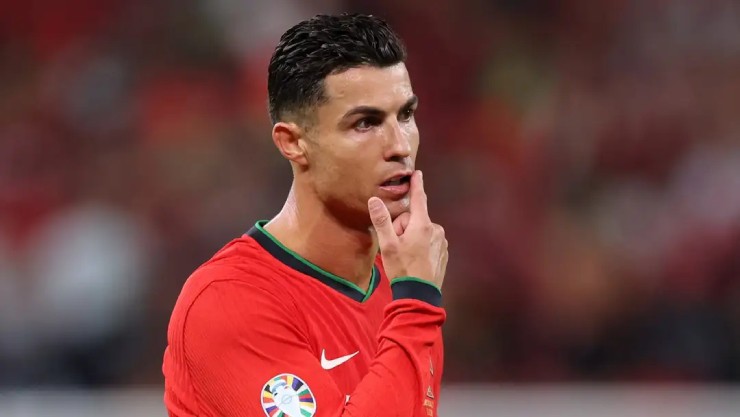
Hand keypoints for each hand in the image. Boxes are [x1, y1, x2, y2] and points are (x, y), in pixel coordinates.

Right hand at [368, 170, 447, 289]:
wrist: (419, 295)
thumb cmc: (403, 268)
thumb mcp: (388, 245)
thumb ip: (382, 221)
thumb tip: (374, 200)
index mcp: (422, 225)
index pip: (419, 198)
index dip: (417, 185)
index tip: (418, 173)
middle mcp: (435, 230)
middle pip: (414, 219)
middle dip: (403, 227)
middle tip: (396, 245)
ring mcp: (441, 241)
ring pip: (420, 231)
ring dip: (410, 238)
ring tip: (404, 255)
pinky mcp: (443, 252)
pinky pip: (428, 242)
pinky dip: (419, 246)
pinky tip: (413, 260)